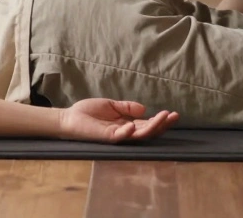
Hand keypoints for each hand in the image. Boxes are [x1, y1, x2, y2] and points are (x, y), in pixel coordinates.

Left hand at [58, 99, 178, 142]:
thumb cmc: (88, 112)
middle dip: (162, 125)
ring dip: (151, 127)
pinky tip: (134, 124)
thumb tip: (144, 108)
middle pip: (148, 132)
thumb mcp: (111, 105)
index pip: (147, 124)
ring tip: (163, 117)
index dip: (160, 120)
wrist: (69, 118)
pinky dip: (127, 132)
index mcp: (127, 125)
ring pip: (139, 136)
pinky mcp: (107, 138)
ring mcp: (117, 136)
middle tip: (174, 116)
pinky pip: (120, 136)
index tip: (172, 113)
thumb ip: (126, 107)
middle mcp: (125, 132)